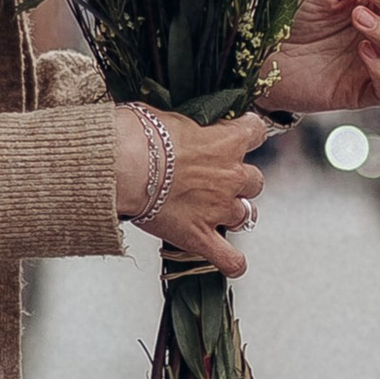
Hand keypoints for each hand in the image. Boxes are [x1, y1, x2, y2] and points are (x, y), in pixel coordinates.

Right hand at [116, 108, 268, 276]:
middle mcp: (230, 176)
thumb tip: (172, 125)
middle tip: (217, 179)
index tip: (241, 134)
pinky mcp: (200, 237)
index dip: (248, 133)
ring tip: (217, 212)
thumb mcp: (166, 116)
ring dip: (234, 213)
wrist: (124, 166)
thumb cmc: (139, 137)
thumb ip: (183, 124)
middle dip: (240, 181)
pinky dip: (233, 262)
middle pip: (255, 180)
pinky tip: (233, 262)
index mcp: (226, 141)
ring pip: (247, 215)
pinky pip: (229, 258)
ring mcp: (218, 209)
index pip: (255, 132)